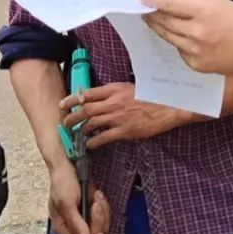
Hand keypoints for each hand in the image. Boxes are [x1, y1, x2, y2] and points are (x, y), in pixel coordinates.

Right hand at [48, 161, 109, 233]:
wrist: (68, 163)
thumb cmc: (62, 183)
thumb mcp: (65, 204)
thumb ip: (75, 224)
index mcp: (63, 228)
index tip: (99, 233)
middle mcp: (75, 225)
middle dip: (98, 220)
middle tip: (96, 204)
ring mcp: (84, 217)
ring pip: (102, 225)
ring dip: (102, 210)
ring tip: (96, 196)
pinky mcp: (92, 208)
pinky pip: (104, 214)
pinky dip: (103, 204)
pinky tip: (97, 193)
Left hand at [60, 83, 181, 149]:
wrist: (168, 106)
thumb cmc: (152, 96)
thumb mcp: (131, 88)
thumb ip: (115, 93)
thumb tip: (101, 98)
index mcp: (115, 89)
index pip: (88, 93)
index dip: (72, 99)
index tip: (64, 103)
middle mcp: (113, 102)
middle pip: (85, 109)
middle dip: (72, 117)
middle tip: (65, 123)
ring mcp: (118, 117)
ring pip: (91, 123)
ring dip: (80, 130)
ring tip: (76, 135)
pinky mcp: (124, 131)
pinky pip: (102, 138)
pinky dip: (93, 142)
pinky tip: (89, 145)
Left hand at [137, 0, 232, 75]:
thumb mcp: (220, 2)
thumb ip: (196, 1)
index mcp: (204, 11)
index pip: (171, 4)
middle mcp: (196, 32)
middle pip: (166, 22)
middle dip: (152, 14)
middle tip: (144, 9)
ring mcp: (195, 50)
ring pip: (169, 37)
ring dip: (159, 28)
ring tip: (152, 21)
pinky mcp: (197, 64)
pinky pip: (180, 50)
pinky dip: (177, 42)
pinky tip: (176, 36)